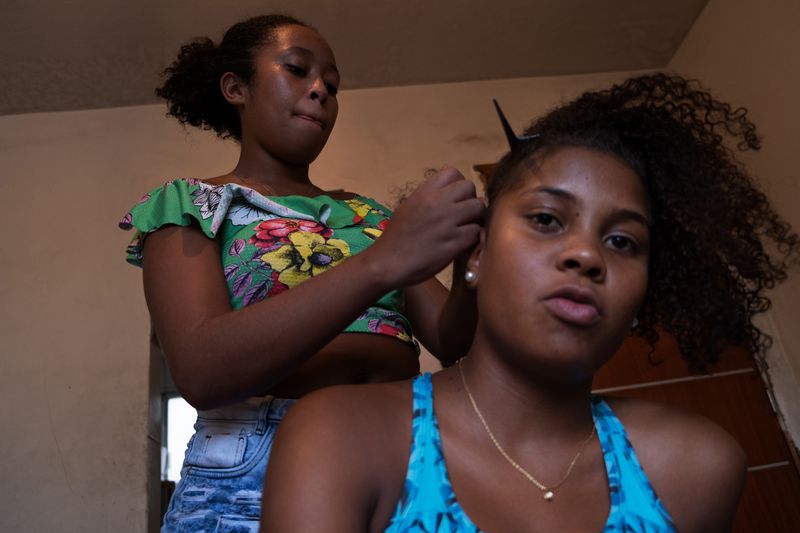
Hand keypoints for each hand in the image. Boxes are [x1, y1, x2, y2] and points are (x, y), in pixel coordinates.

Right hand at [367, 167, 484, 287]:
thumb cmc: (395, 238)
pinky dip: (473, 237)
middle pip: (469, 187)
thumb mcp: (408, 207)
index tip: (454, 198)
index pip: (452, 173)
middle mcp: (438, 202)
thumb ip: (428, 198)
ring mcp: (447, 222)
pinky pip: (476, 231)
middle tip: (463, 215)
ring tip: (465, 229)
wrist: (387, 263)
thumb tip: (448, 195)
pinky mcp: (455, 242)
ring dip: (475, 218)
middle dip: (469, 199)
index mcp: (424, 192)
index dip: (458, 185)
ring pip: (479, 207)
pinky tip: (463, 243)